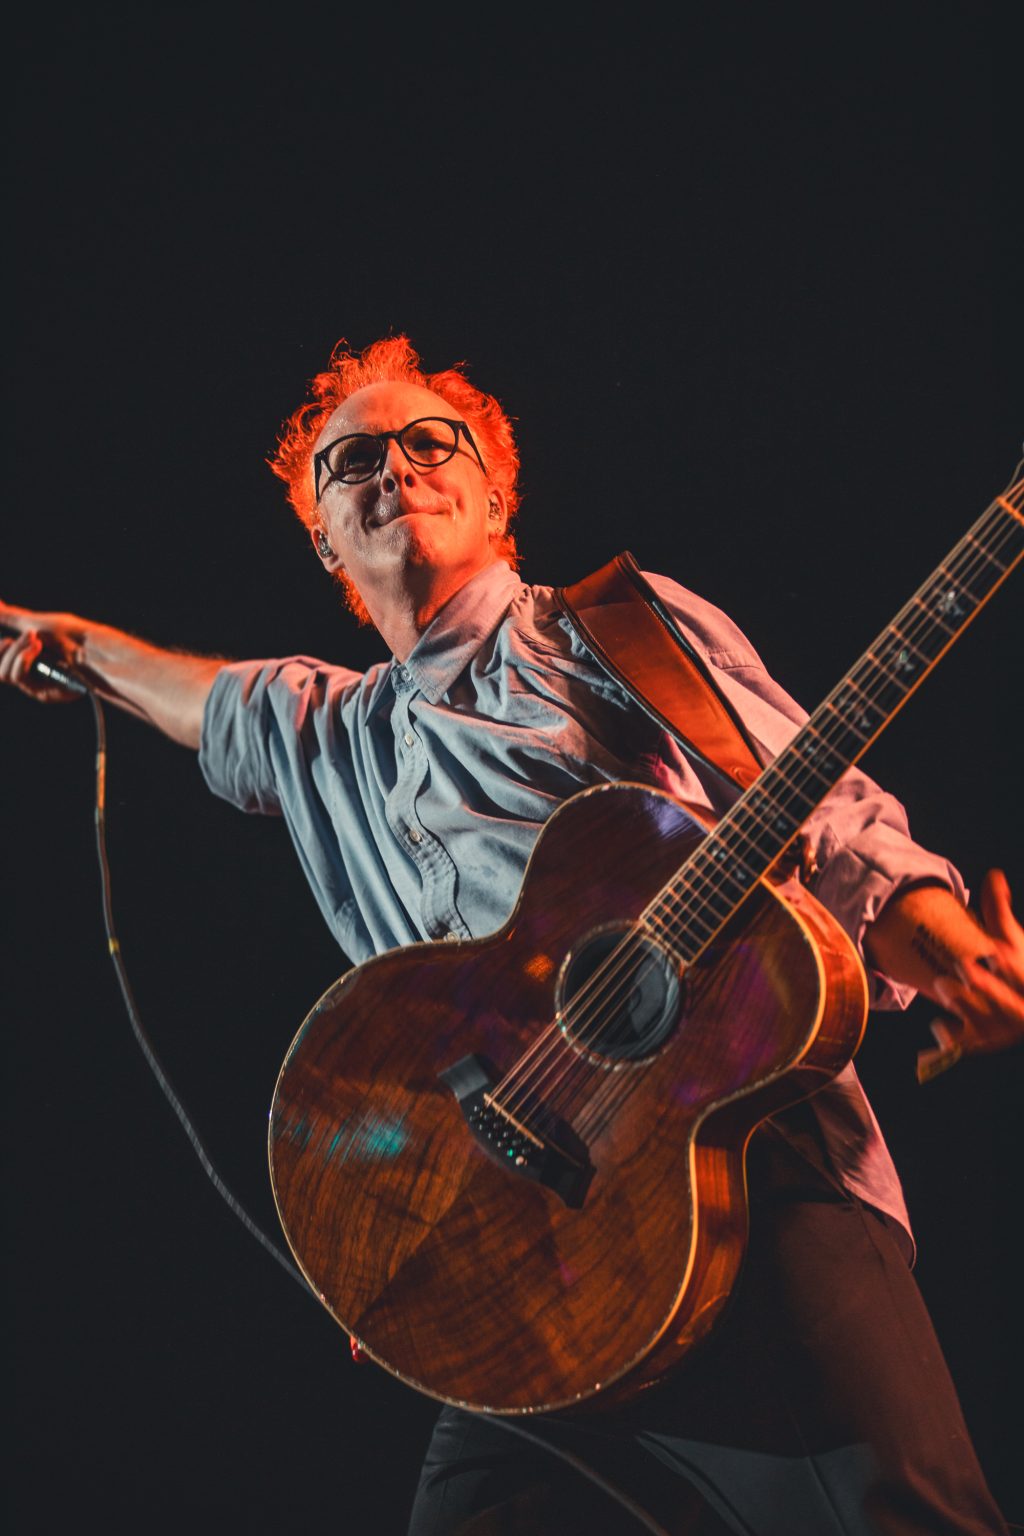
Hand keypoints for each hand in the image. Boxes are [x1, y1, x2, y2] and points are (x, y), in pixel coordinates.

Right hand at [0, 601, 90, 702]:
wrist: (91, 649)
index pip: (1, 658)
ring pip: (5, 674)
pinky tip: (39, 651)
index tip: (5, 639)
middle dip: (9, 648)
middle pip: (0, 668)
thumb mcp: (36, 622)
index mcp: (29, 655)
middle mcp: (32, 671)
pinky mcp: (43, 693)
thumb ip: (10, 616)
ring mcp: (37, 683)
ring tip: (37, 643)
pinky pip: (19, 679)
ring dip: (17, 652)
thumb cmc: (71, 635)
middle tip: (25, 637)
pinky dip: (24, 660)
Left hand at [918, 870, 1023, 1079]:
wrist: (1019, 1006)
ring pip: (988, 1026)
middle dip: (988, 988)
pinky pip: (968, 1045)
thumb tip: (994, 874)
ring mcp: (1002, 1029)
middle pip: (1008, 1006)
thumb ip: (999, 910)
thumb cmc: (1016, 969)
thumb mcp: (1011, 940)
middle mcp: (1019, 1010)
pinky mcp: (981, 1040)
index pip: (1021, 975)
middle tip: (963, 967)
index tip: (995, 953)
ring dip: (966, 1006)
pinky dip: (955, 1038)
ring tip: (942, 984)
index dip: (1011, 967)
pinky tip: (940, 1026)